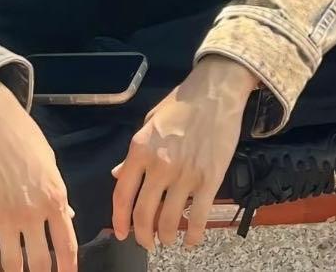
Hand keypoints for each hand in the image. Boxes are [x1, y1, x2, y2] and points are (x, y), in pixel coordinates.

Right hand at [0, 76, 78, 271]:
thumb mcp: (49, 161)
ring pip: (13, 264)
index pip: (66, 246)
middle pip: (40, 262)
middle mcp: (32, 213)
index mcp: (54, 198)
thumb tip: (67, 217)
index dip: (68, 268)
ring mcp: (5, 217)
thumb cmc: (23, 136)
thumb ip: (58, 193)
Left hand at [110, 57, 257, 251]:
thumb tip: (120, 175)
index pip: (122, 194)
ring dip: (167, 236)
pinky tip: (191, 240)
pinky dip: (194, 235)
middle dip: (143, 235)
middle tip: (147, 242)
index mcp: (140, 149)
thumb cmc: (182, 104)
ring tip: (168, 239)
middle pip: (144, 214)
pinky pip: (199, 217)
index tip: (121, 233)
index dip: (119, 220)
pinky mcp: (210, 179)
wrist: (216, 91)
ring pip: (170, 221)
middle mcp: (160, 165)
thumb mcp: (150, 122)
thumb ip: (135, 153)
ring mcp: (185, 174)